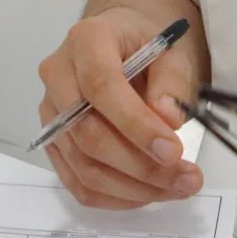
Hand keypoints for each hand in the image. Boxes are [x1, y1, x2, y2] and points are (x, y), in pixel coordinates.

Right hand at [35, 8, 204, 210]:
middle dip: (140, 166)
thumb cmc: (146, 45)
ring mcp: (50, 112)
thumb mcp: (171, 51)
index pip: (102, 87)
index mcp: (86, 40)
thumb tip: (168, 119)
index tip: (173, 152)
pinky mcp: (54, 140)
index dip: (136, 125)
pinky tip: (148, 193)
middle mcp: (57, 75)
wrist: (121, 44)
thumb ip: (172, 82)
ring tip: (177, 188)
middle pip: (87, 134)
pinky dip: (114, 197)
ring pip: (82, 165)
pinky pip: (76, 181)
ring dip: (132, 188)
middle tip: (186, 179)